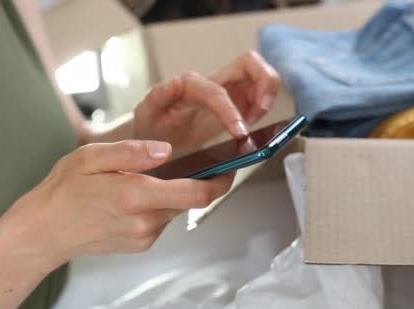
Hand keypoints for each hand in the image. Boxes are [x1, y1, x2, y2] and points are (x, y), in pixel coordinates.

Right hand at [0, 140, 232, 266]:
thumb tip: (166, 150)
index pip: (198, 194)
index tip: (232, 166)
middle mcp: (145, 222)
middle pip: (190, 201)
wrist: (43, 233)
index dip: (221, 181)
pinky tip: (135, 198)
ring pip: (175, 210)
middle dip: (197, 182)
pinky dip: (158, 207)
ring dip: (173, 194)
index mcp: (136, 196)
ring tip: (148, 179)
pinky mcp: (141, 245)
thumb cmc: (64, 191)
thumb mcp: (90, 157)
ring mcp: (144, 237)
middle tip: (193, 163)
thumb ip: (131, 152)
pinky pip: (161, 221)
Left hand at [134, 50, 279, 155]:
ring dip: (267, 95)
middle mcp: (213, 83)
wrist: (157, 140)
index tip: (239, 131)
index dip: (231, 110)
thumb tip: (175, 82)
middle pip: (249, 62)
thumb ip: (157, 97)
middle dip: (264, 81)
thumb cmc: (154, 127)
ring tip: (257, 119)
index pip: (218, 91)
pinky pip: (260, 97)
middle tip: (263, 108)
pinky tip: (254, 124)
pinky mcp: (238, 104)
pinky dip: (265, 107)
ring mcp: (229, 92)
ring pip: (260, 76)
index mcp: (191, 86)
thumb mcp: (146, 115)